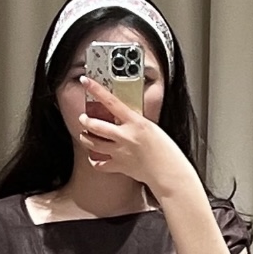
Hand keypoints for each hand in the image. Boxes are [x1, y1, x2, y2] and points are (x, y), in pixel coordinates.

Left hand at [77, 75, 190, 197]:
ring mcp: (120, 152)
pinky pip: (99, 164)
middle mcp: (125, 136)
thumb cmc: (166, 150)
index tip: (85, 81)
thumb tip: (124, 118)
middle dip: (85, 120)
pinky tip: (94, 156)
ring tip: (85, 135)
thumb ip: (135, 122)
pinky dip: (94, 160)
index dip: (96, 90)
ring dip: (85, 138)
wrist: (169, 172)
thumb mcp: (151, 127)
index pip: (111, 102)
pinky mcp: (119, 166)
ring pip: (93, 143)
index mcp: (135, 122)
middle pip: (95, 125)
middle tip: (84, 118)